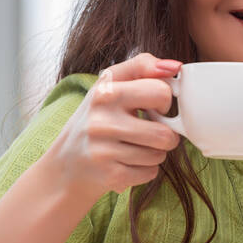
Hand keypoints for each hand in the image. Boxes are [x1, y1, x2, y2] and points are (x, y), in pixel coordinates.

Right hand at [45, 52, 183, 202]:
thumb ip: (142, 67)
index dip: (164, 101)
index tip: (155, 105)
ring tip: (135, 147)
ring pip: (159, 155)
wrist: (67, 163)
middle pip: (164, 133)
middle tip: (152, 132)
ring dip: (155, 153)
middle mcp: (101, 120)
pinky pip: (151, 172)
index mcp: (105, 92)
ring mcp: (103, 150)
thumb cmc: (98, 118)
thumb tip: (175, 66)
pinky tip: (127, 163)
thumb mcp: (110, 85)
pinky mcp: (109, 175)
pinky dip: (146, 170)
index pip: (160, 91)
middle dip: (167, 135)